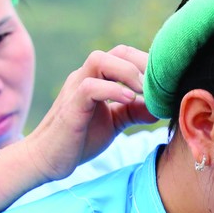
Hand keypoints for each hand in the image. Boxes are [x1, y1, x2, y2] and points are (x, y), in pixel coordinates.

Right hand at [25, 45, 158, 181]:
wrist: (46, 160)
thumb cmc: (79, 139)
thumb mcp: (114, 122)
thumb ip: (134, 111)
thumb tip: (160, 105)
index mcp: (97, 79)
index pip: (126, 56)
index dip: (148, 64)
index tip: (167, 81)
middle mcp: (85, 77)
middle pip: (117, 51)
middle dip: (143, 63)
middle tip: (160, 84)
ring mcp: (75, 88)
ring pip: (99, 59)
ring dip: (127, 71)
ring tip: (143, 91)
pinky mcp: (70, 106)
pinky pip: (89, 86)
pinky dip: (112, 90)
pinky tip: (129, 100)